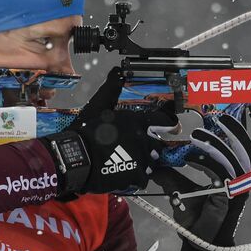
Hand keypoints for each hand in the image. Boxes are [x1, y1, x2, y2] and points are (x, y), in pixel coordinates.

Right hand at [45, 66, 179, 196]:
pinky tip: (125, 174)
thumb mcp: (98, 105)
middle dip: (148, 146)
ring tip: (127, 163)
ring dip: (142, 162)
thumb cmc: (86, 132)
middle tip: (134, 149)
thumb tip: (117, 72)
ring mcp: (141, 157)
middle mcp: (142, 138)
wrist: (77, 157)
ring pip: (150, 161)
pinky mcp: (136, 175)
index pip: (161, 119)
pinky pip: (143, 178)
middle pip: (156, 143)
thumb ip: (111, 89)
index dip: (168, 123)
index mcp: (136, 120)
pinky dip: (136, 178)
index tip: (172, 126)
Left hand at [154, 112, 250, 250]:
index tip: (212, 121)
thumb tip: (154, 160)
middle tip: (217, 118)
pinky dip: (211, 162)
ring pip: (235, 158)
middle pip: (241, 149)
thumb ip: (170, 175)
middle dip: (231, 132)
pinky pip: (224, 173)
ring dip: (219, 144)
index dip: (227, 134)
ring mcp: (237, 188)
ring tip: (202, 134)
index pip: (234, 150)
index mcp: (230, 176)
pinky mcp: (232, 196)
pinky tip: (195, 155)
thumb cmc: (194, 219)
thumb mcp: (179, 192)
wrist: (199, 243)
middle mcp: (237, 180)